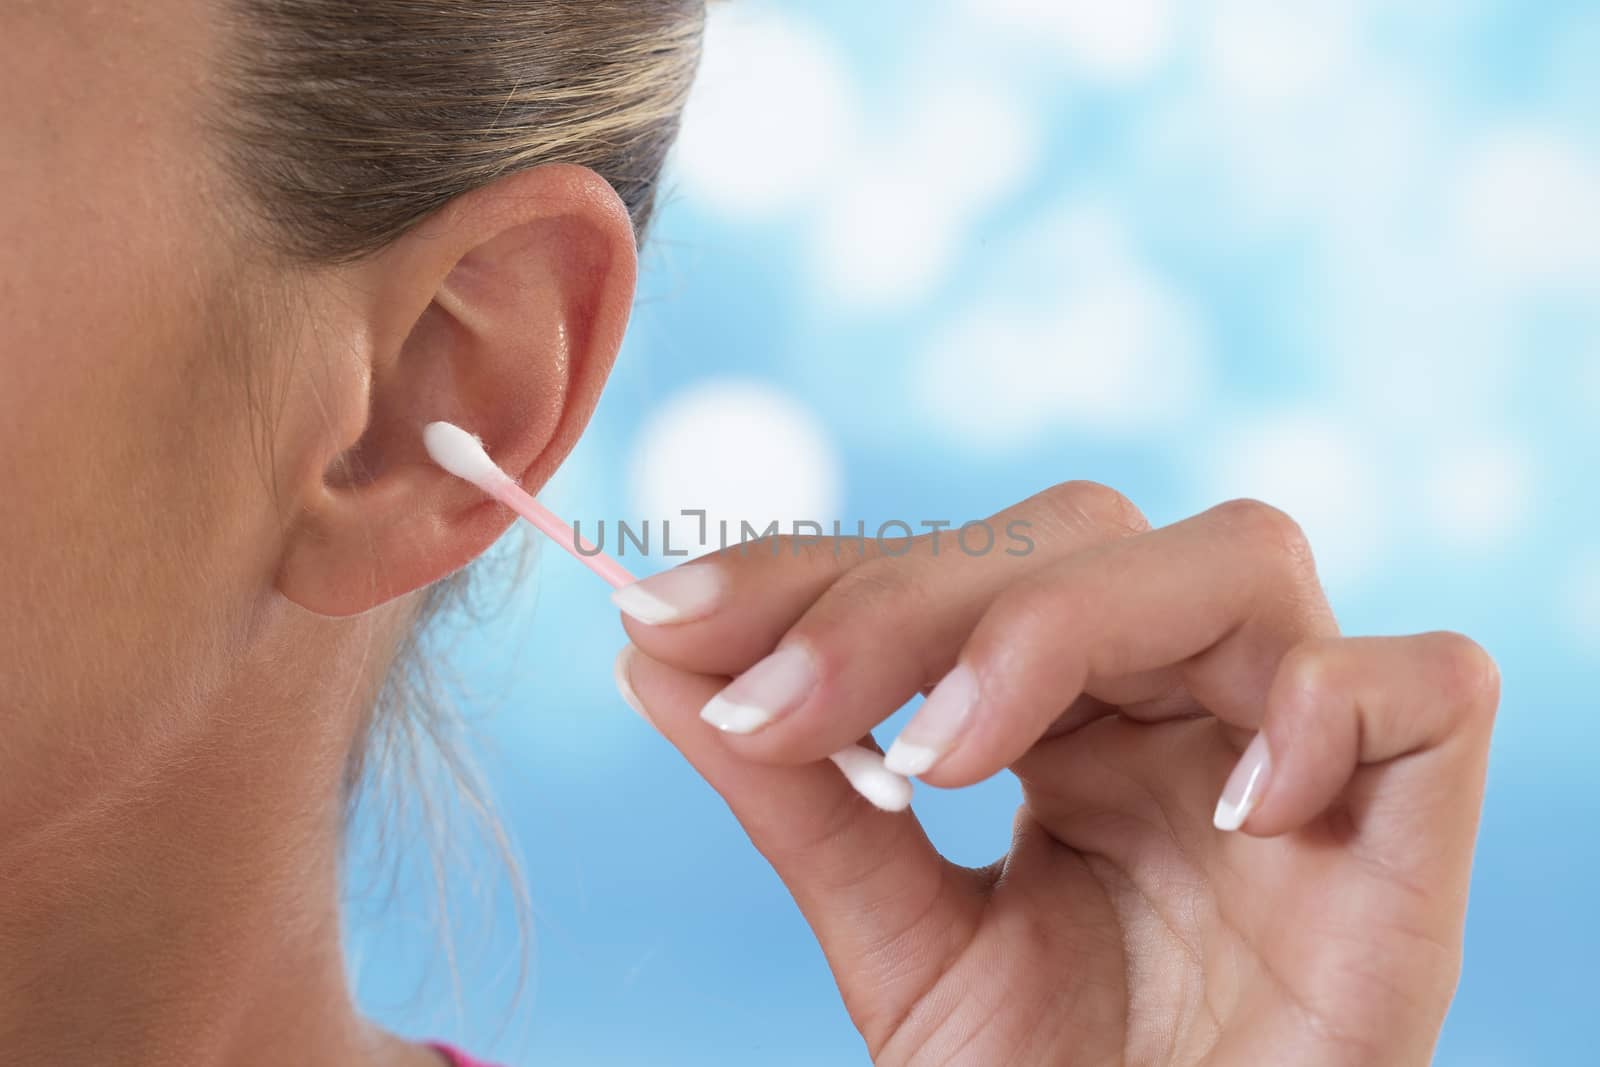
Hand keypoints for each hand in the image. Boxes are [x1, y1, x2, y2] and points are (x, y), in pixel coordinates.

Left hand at [612, 483, 1498, 1065]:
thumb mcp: (899, 947)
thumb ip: (796, 801)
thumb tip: (651, 654)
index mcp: (1069, 716)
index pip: (951, 569)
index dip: (814, 572)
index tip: (668, 615)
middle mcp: (1183, 701)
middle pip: (1080, 536)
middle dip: (911, 600)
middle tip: (778, 705)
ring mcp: (1301, 750)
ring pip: (1237, 559)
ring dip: (1066, 625)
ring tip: (946, 758)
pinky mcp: (1413, 826)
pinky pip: (1426, 690)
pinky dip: (1324, 708)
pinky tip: (1222, 814)